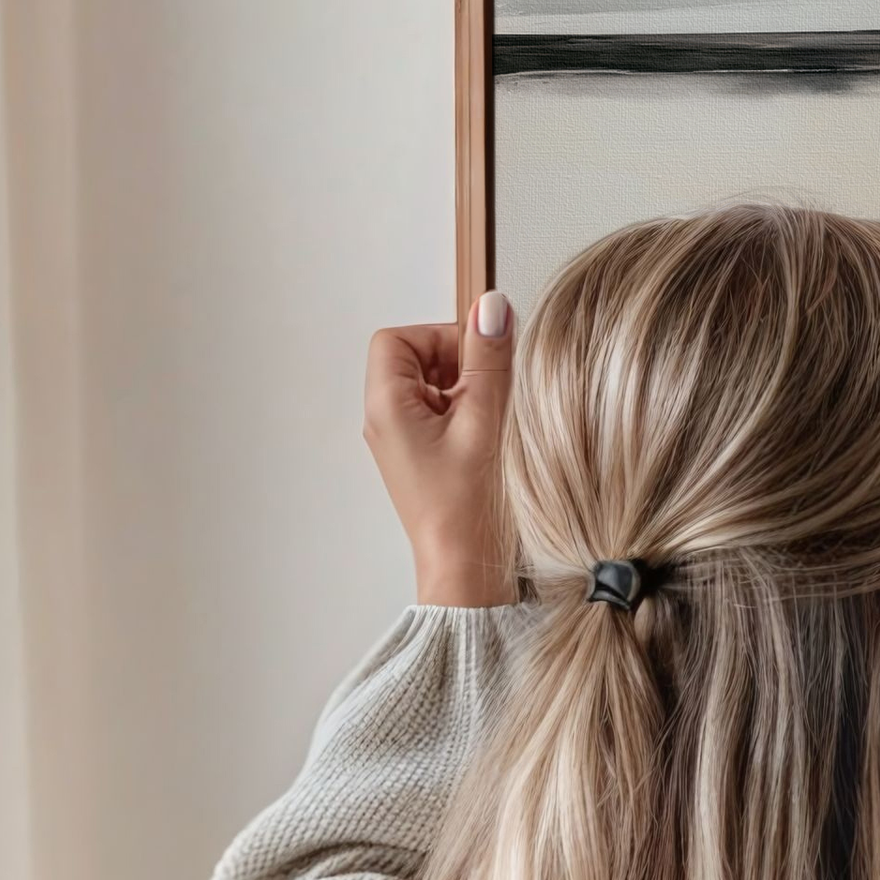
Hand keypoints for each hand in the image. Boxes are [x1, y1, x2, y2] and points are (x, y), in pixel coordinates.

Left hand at [365, 293, 515, 606]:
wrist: (468, 573)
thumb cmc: (470, 511)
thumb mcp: (486, 424)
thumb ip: (489, 360)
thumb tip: (492, 306)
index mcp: (387, 408)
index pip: (399, 339)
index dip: (441, 338)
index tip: (479, 361)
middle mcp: (386, 422)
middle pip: (416, 359)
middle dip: (460, 365)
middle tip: (492, 395)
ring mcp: (404, 442)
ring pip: (434, 387)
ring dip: (469, 393)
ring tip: (493, 425)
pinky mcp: (424, 459)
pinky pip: (443, 416)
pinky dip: (470, 417)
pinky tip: (492, 443)